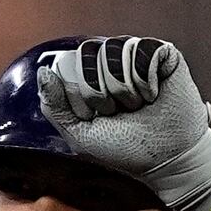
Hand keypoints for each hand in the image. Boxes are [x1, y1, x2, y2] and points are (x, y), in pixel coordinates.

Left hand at [33, 35, 210, 210]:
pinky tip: (154, 94)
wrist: (166, 160)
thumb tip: (44, 72)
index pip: (70, 63)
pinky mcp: (163, 55)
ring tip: (138, 105)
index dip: (80, 93)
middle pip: (90, 52)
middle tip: (118, 111)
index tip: (96, 117)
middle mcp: (112, 60)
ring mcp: (137, 55)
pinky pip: (143, 50)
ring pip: (116, 50)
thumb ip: (55, 107)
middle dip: (101, 91)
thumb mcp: (80, 133)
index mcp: (90, 75)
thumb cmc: (125, 148)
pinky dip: (146, 80)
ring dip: (125, 88)